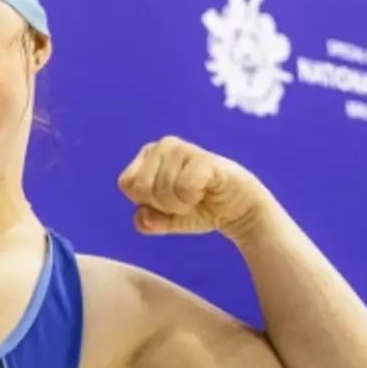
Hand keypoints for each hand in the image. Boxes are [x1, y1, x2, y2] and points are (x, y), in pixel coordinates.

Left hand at [118, 136, 271, 237]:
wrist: (238, 210)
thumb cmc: (200, 208)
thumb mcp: (167, 219)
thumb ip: (149, 221)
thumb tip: (142, 219)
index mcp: (148, 155)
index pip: (127, 184)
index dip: (146, 201)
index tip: (168, 201)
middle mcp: (163, 146)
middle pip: (141, 189)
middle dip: (163, 205)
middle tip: (184, 201)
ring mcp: (184, 149)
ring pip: (162, 191)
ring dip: (180, 205)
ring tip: (197, 196)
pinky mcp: (204, 160)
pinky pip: (183, 188)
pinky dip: (192, 200)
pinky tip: (206, 191)